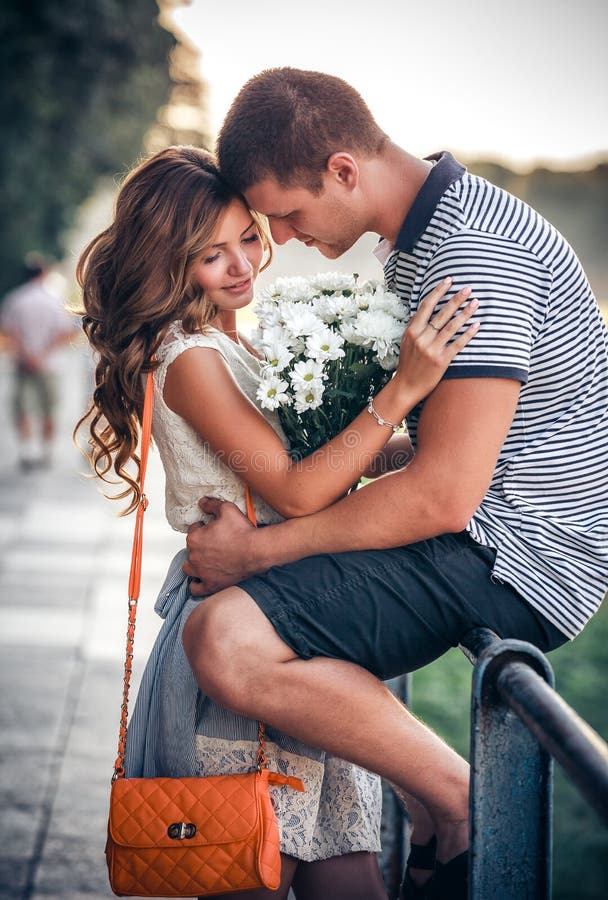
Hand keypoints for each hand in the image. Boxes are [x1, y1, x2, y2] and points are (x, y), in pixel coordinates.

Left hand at [183, 497, 258, 595]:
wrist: (257, 551)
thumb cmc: (242, 531)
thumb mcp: (227, 509)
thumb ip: (211, 504)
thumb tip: (202, 502)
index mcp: (195, 538)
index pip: (192, 530)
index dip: (202, 527)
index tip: (211, 528)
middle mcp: (194, 557)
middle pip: (190, 549)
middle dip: (199, 545)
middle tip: (213, 543)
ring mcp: (202, 572)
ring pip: (189, 569)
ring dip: (194, 564)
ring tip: (205, 560)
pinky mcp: (211, 584)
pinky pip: (196, 588)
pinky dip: (196, 584)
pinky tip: (202, 579)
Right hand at [394, 278, 478, 396]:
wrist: (406, 386)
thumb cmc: (408, 363)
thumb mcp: (406, 342)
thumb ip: (415, 327)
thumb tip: (423, 310)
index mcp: (412, 331)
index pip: (426, 306)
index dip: (438, 291)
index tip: (449, 280)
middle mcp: (421, 338)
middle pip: (441, 314)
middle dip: (456, 299)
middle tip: (468, 288)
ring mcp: (431, 349)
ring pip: (451, 327)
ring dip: (465, 313)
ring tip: (475, 303)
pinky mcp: (441, 361)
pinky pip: (457, 344)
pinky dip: (468, 334)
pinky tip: (477, 326)